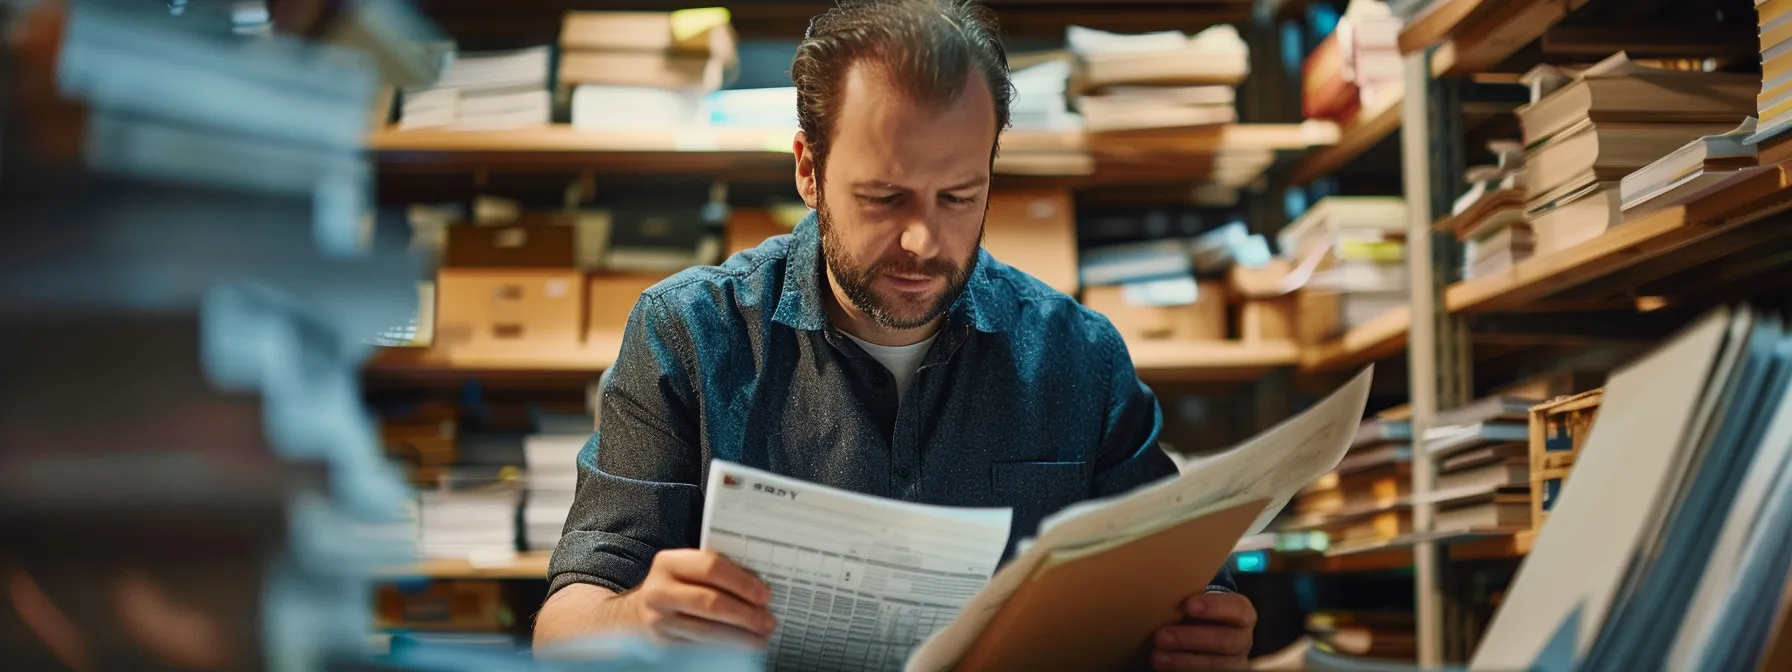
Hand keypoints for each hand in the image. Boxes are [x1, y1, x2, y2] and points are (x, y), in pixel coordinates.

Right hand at [620, 549, 776, 648]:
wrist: (634, 615)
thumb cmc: (673, 588)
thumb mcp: (686, 570)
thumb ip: (716, 572)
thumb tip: (758, 589)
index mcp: (669, 563)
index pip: (711, 567)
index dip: (742, 582)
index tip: (765, 595)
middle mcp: (659, 591)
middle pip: (711, 603)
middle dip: (746, 615)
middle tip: (768, 622)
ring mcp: (659, 621)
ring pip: (708, 632)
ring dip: (741, 637)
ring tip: (761, 639)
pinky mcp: (662, 646)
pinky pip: (700, 648)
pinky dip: (726, 649)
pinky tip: (741, 647)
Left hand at [1149, 591, 1255, 670]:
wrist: (1205, 636)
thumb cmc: (1200, 615)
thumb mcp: (1201, 604)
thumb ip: (1192, 600)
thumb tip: (1164, 591)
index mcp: (1242, 614)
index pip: (1236, 608)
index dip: (1213, 606)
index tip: (1187, 605)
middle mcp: (1242, 640)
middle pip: (1223, 641)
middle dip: (1190, 639)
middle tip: (1161, 636)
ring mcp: (1235, 662)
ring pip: (1215, 665)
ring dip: (1184, 661)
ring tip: (1157, 657)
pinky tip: (1166, 668)